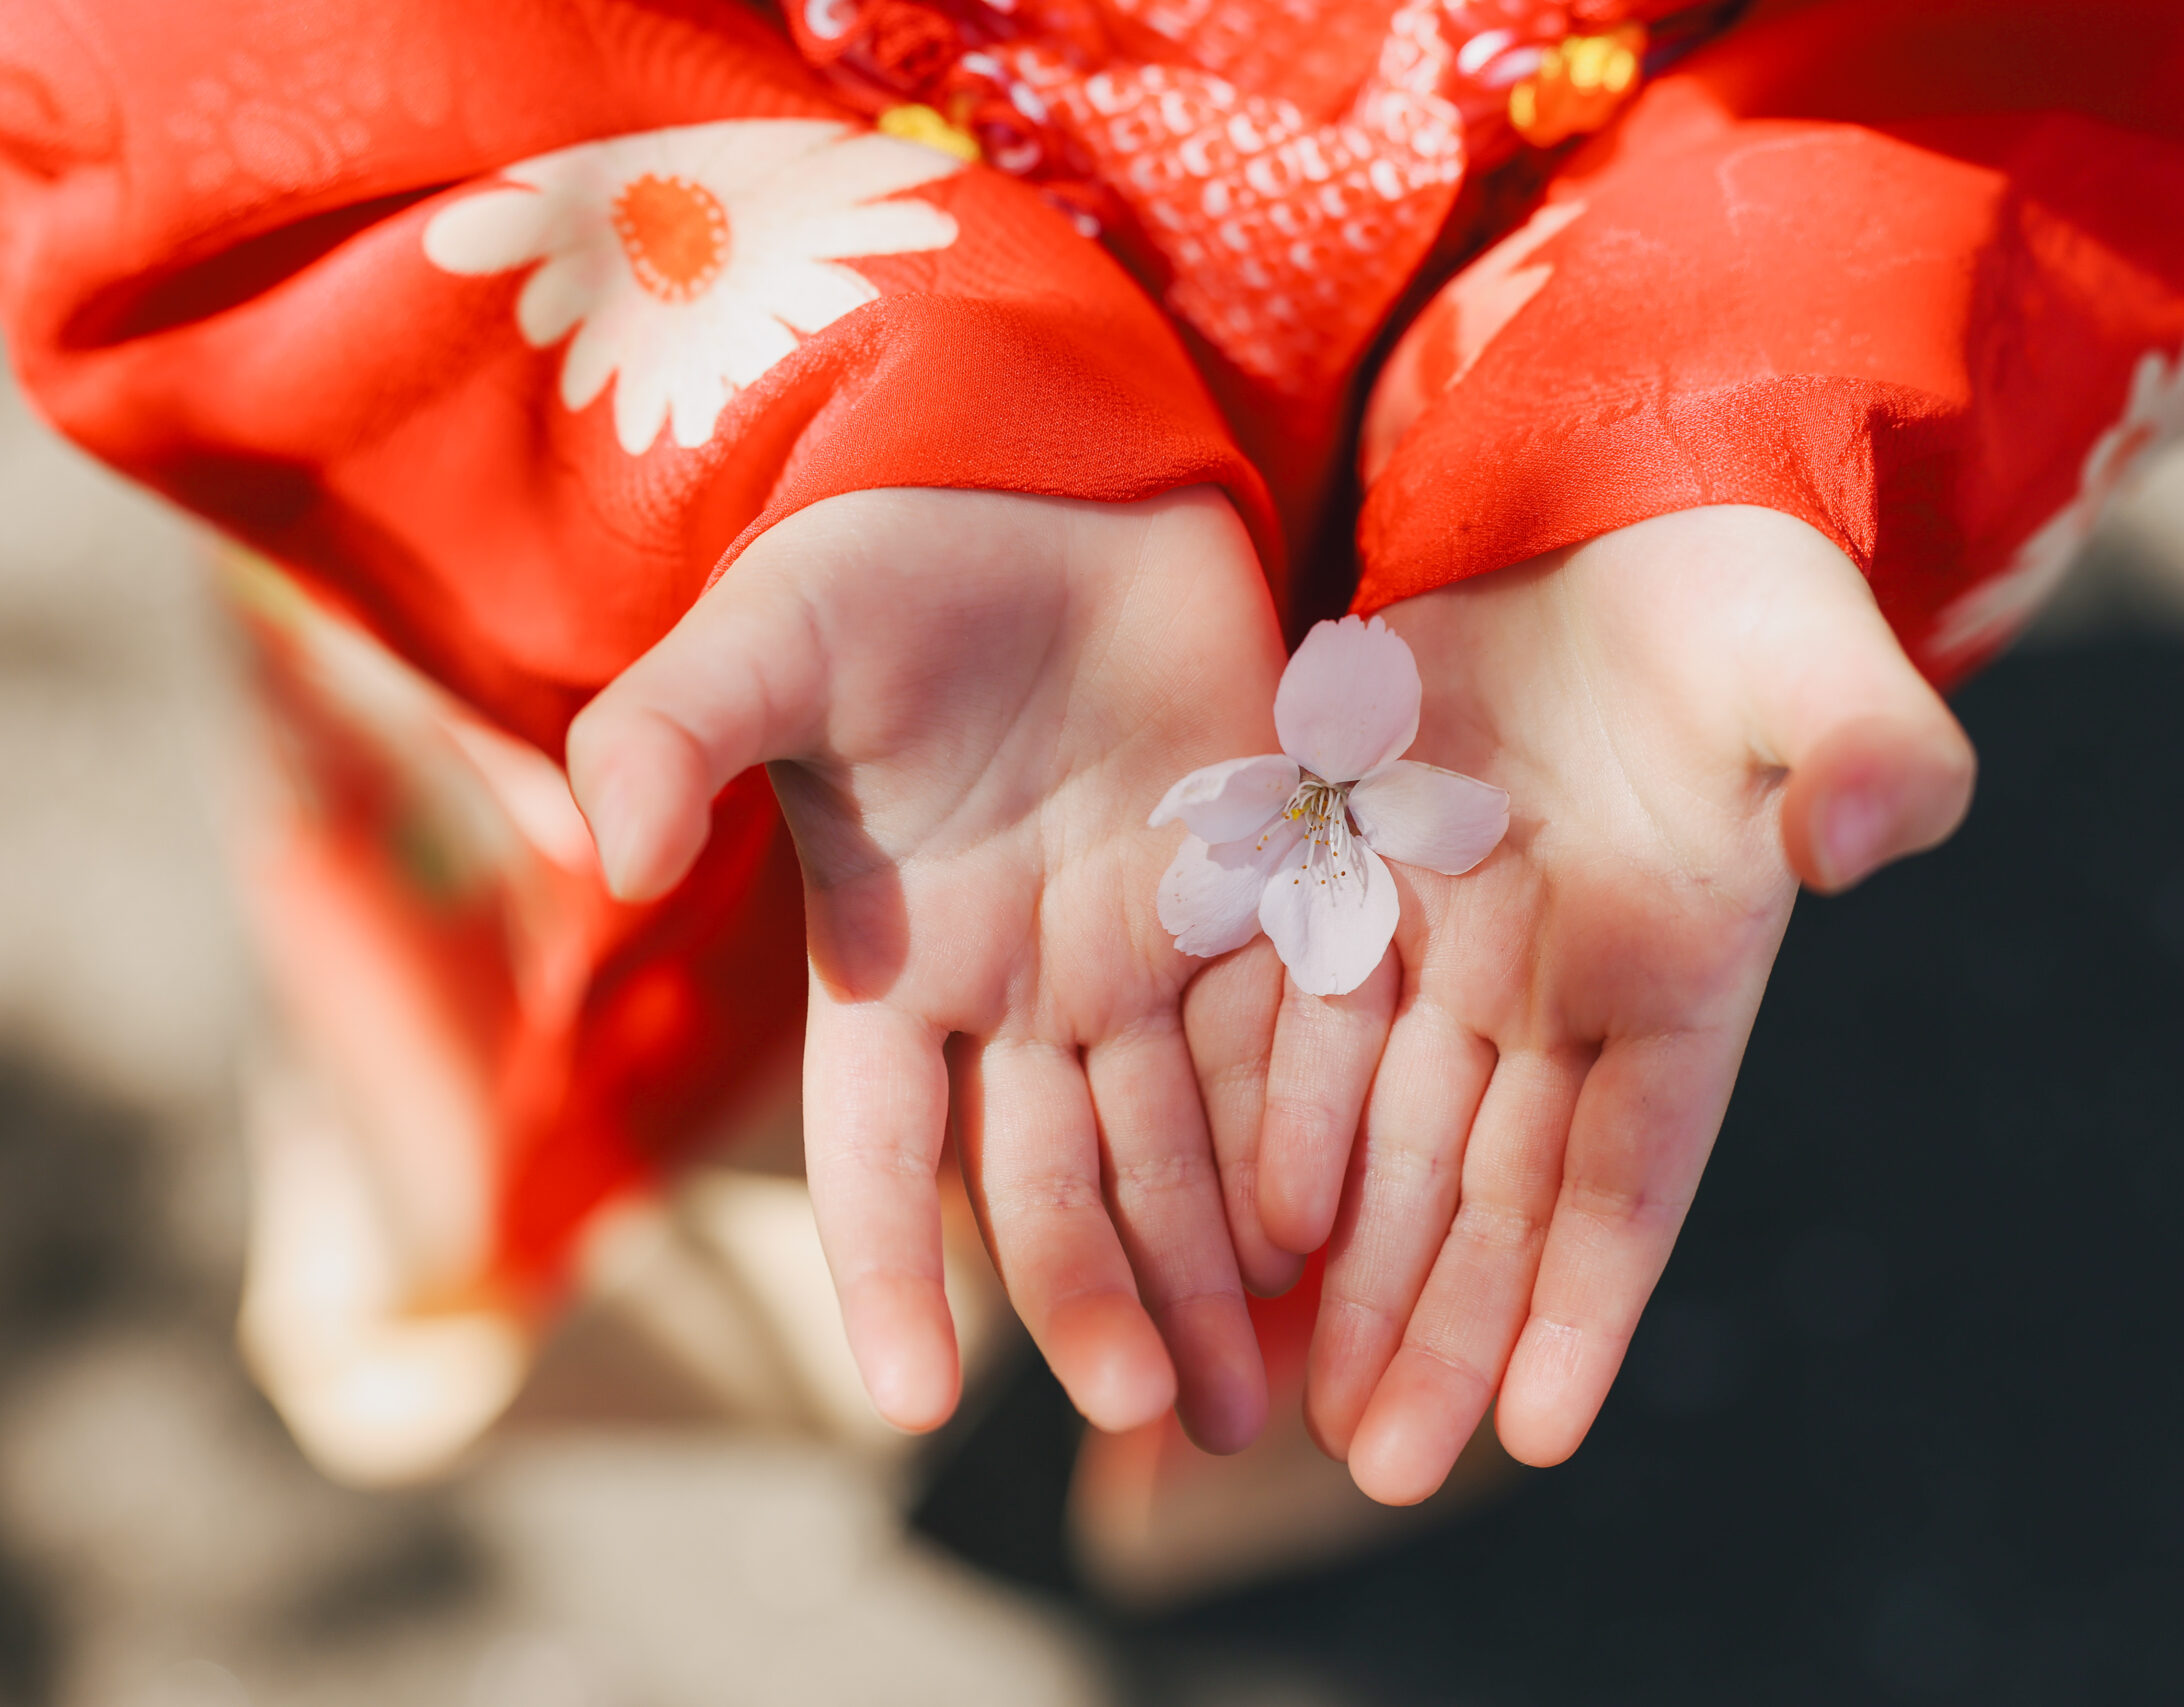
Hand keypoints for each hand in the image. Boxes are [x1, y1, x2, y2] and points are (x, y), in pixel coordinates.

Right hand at [567, 487, 1283, 1451]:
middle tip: (1154, 1415)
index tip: (918, 1403)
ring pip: (1180, 1143)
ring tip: (1254, 1395)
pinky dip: (1312, 1131)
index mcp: (892, 957)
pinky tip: (1344, 1236)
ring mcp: (1146, 948)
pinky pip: (1292, 1032)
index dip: (888, 1273)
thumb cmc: (885, 554)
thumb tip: (610, 844)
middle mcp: (1020, 985)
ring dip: (1214, 1267)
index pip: (878, 1153)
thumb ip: (678, 735)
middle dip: (1098, 1299)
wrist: (1046, 471)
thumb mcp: (769, 640)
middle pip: (1055, 1180)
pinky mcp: (1258, 892)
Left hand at [1190, 505, 1976, 1499]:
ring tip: (1296, 1391)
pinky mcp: (1359, 867)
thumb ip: (1867, 748)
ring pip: (1392, 1136)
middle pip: (1492, 1190)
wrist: (1620, 494)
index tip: (1538, 1437)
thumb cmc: (1746, 592)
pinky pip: (1307, 1019)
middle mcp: (1562, 983)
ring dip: (1351, 1266)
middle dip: (1440, 1328)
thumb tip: (1872, 831)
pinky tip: (1237, 1221)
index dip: (1586, 1299)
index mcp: (1682, 968)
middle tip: (1374, 1463)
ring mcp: (1455, 934)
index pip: (1630, 1171)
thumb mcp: (1819, 662)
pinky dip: (1280, 1119)